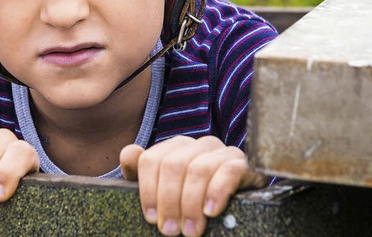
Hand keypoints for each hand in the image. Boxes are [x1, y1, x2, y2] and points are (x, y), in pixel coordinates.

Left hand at [120, 135, 266, 236]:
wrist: (237, 208)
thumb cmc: (194, 200)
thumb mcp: (165, 189)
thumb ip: (143, 172)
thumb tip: (129, 153)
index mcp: (176, 146)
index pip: (151, 160)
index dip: (147, 190)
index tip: (151, 218)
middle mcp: (198, 144)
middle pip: (173, 165)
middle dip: (169, 201)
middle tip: (169, 231)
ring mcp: (222, 151)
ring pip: (198, 169)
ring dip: (190, 204)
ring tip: (190, 231)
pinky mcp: (242, 164)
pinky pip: (227, 172)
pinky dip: (216, 192)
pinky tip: (210, 212)